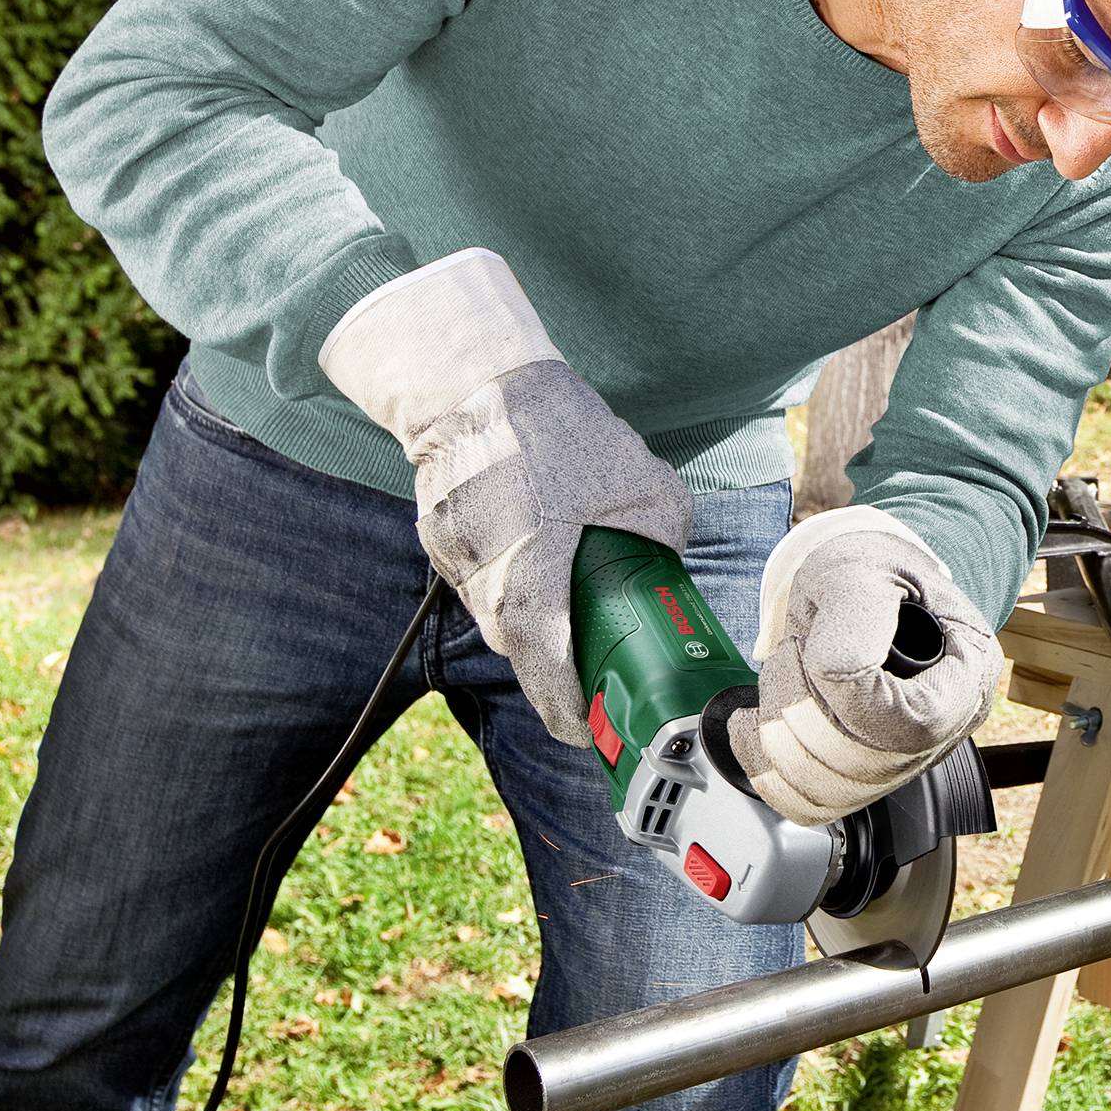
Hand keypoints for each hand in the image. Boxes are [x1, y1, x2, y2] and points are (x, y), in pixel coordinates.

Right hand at [321, 248, 691, 747]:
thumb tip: (672, 573)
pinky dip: (503, 579)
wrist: (478, 384)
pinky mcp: (437, 537)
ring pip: (493, 612)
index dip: (565, 705)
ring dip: (529, 619)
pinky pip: (476, 577)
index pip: (545, 663)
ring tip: (563, 607)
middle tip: (590, 679)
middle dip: (553, 666)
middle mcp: (486, 571)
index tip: (586, 727)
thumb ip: (660, 536)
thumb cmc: (561, 433)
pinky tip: (529, 553)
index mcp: (536, 568)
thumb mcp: (642, 484)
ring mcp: (454, 555)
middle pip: (518, 645)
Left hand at [725, 507, 1003, 824]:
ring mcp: (911, 756)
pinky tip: (754, 727)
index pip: (912, 722)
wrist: (862, 581)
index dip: (847, 698)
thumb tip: (837, 676)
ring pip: (837, 791)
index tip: (811, 648)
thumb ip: (856, 617)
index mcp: (968, 669)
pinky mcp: (870, 774)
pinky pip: (816, 806)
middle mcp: (949, 723)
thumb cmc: (868, 571)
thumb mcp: (860, 570)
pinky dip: (767, 772)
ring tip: (780, 680)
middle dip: (802, 710)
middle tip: (788, 654)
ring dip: (782, 737)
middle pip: (870, 764)